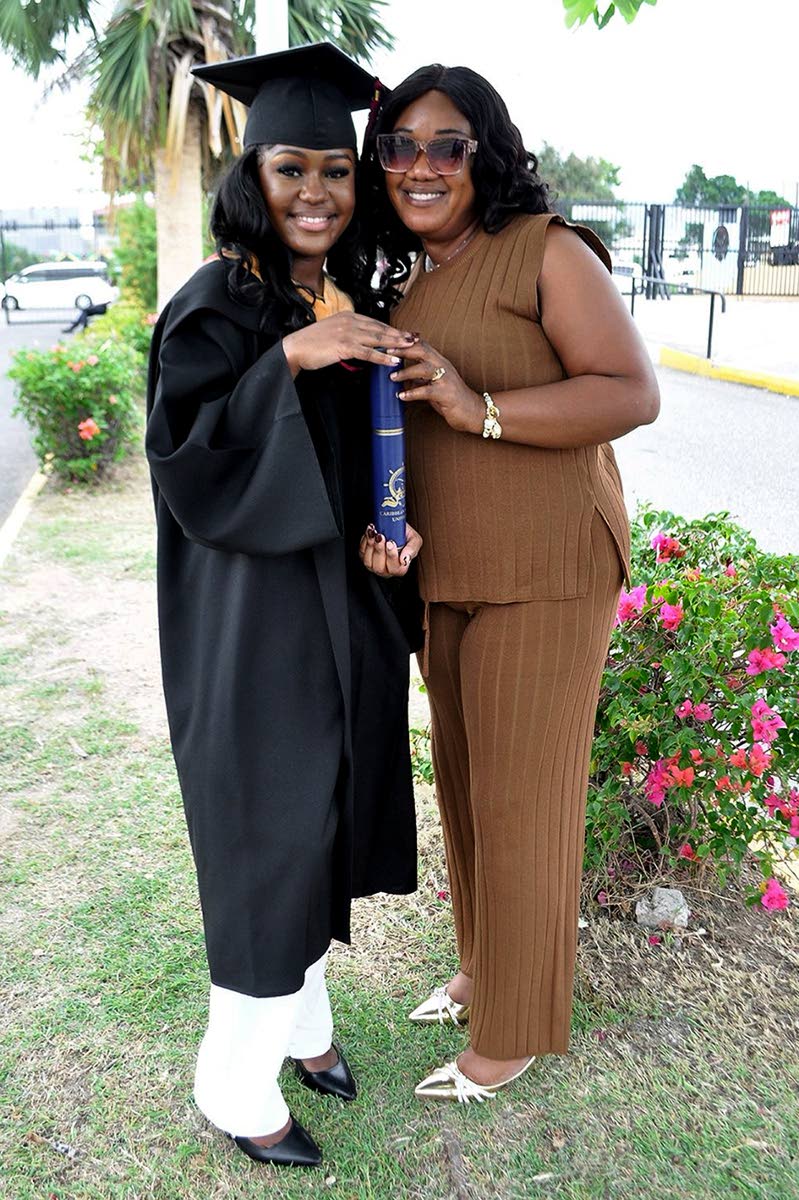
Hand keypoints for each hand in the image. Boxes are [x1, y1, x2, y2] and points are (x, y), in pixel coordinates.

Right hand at [282, 312, 414, 375]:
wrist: (295, 348)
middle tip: (414, 338)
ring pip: (377, 338)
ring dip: (395, 343)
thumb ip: (348, 334)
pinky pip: (368, 352)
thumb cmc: (311, 344)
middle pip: (380, 328)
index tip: (403, 333)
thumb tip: (360, 343)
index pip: (375, 322)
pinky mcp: (345, 346)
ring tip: (410, 347)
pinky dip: (382, 356)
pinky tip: (392, 360)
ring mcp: (348, 333)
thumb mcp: (333, 333)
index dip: (391, 328)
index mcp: (348, 316)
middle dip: (399, 334)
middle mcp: (350, 321)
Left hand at [358, 522, 422, 577]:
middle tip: (381, 536)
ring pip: (369, 562)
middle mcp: (386, 570)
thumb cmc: (404, 535)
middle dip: (380, 550)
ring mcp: (374, 565)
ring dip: (371, 545)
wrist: (394, 526)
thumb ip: (412, 550)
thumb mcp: (415, 540)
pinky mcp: (364, 557)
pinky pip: (362, 553)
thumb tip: (405, 560)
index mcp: (399, 568)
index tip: (391, 543)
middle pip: (380, 568)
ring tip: (375, 533)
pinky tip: (370, 533)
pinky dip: (365, 542)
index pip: (396, 569)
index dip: (392, 557)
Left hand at [389, 339, 483, 433]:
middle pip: (423, 351)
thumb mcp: (434, 385)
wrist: (473, 411)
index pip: (423, 345)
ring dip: (406, 372)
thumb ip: (419, 379)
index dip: (406, 342)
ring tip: (393, 377)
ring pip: (424, 369)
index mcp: (440, 362)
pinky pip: (426, 391)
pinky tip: (402, 396)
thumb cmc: (452, 398)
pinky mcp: (445, 394)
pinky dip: (412, 393)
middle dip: (404, 350)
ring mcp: (446, 380)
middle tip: (388, 353)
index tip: (391, 342)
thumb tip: (402, 377)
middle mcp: (444, 367)